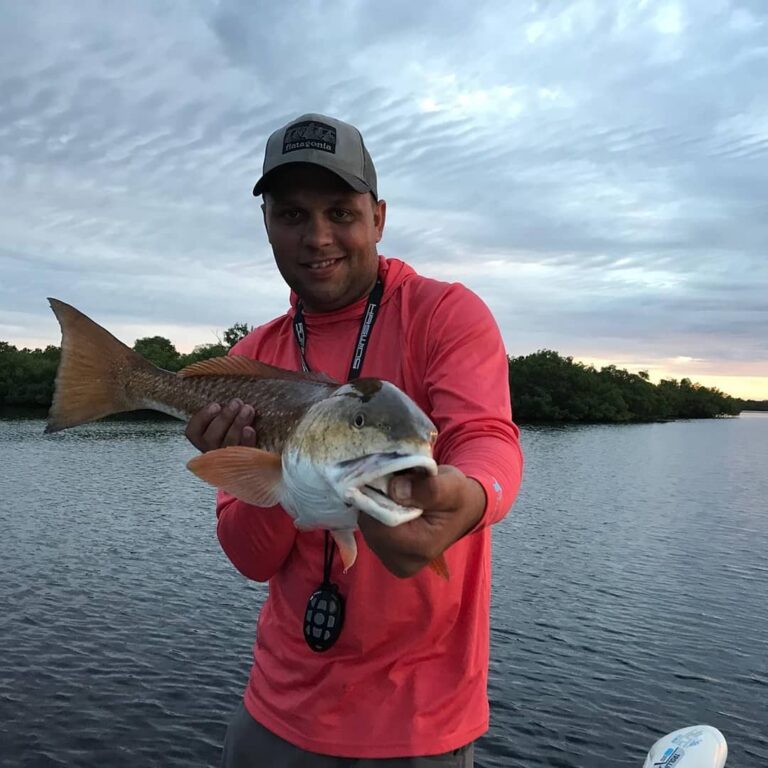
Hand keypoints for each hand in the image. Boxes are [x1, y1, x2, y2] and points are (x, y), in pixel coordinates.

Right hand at [185, 399, 255, 452]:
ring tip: (247, 409)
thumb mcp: (224, 418)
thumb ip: (222, 411)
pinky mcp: (244, 461)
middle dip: (225, 417)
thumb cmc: (235, 426)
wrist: (254, 450)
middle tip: (236, 403)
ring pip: (228, 443)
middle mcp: (211, 450)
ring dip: (237, 424)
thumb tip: (231, 400)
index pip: (193, 432)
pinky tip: (250, 429)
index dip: (203, 418)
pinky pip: (244, 451)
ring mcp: (227, 459)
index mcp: (201, 440)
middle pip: (212, 437)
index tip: (216, 405)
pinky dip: (246, 440)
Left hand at [357, 465, 485, 577]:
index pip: (380, 523)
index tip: (392, 476)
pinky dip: (376, 508)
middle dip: (377, 497)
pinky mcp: (383, 550)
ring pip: (366, 522)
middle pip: (369, 523)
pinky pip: (368, 524)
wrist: (462, 509)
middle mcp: (401, 562)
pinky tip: (392, 500)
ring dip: (375, 501)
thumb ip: (428, 489)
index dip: (380, 496)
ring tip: (397, 490)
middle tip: (395, 479)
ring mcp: (389, 558)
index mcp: (419, 549)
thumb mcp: (451, 486)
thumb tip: (395, 489)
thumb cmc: (457, 497)